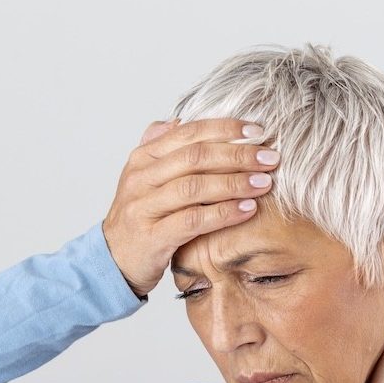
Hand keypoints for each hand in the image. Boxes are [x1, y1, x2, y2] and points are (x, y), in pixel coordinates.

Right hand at [100, 117, 278, 297]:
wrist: (112, 262)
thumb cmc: (138, 219)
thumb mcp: (143, 180)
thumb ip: (159, 149)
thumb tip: (176, 120)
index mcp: (143, 157)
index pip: (189, 134)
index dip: (226, 129)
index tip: (258, 131)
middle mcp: (141, 178)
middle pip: (195, 157)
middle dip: (238, 154)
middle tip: (270, 158)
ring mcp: (144, 207)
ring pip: (195, 186)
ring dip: (234, 183)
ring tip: (264, 183)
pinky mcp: (152, 236)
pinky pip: (193, 220)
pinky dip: (223, 213)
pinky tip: (247, 210)